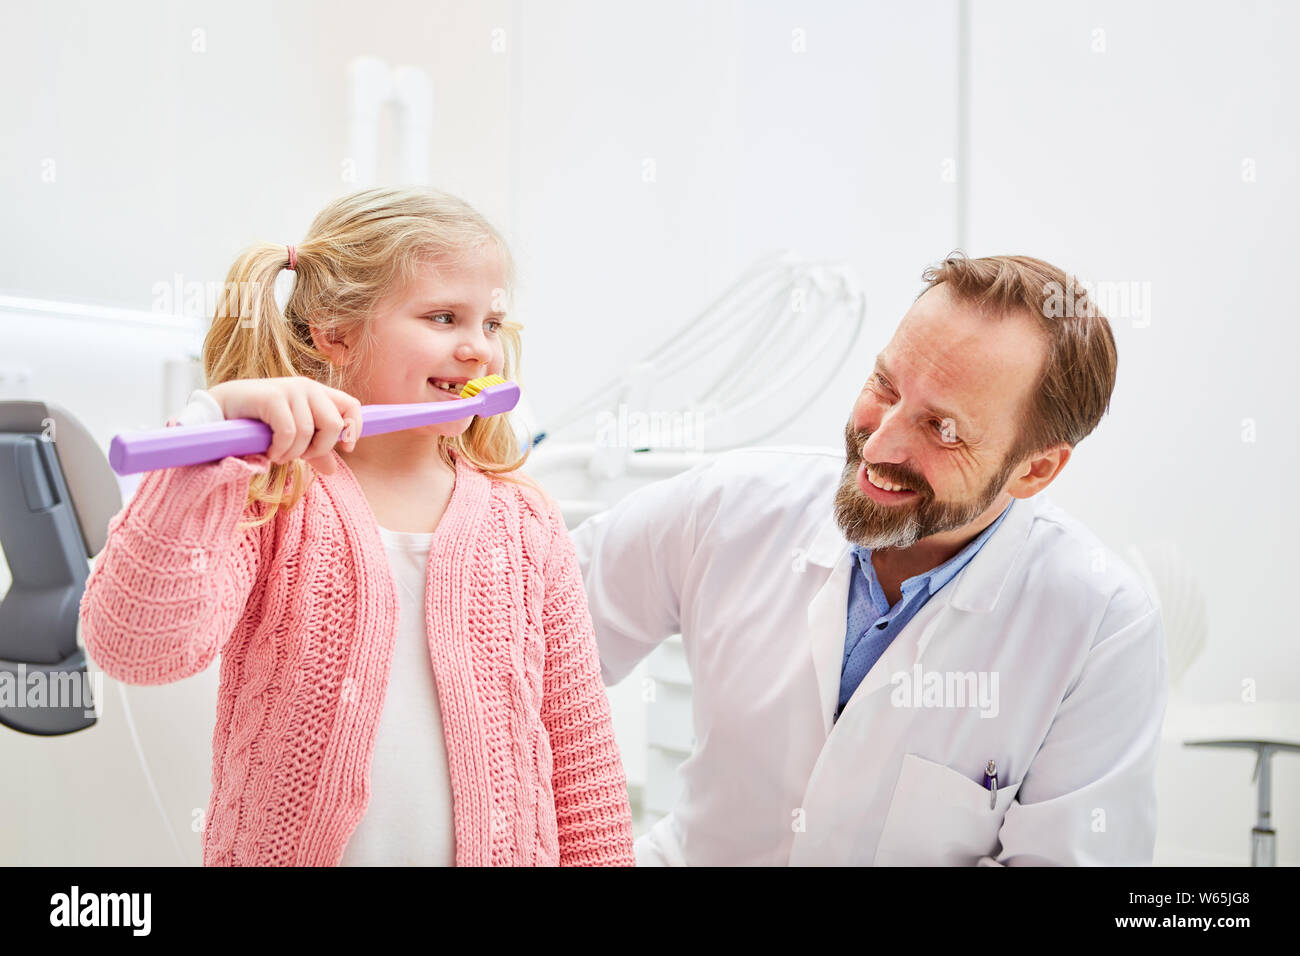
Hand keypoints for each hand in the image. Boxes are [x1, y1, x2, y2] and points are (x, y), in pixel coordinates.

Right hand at [207, 376, 361, 475]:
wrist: (219, 410)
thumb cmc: (257, 423)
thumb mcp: (292, 438)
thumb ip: (314, 450)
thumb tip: (333, 470)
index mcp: (318, 394)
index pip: (352, 406)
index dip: (354, 429)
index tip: (346, 448)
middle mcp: (308, 387)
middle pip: (335, 425)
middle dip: (319, 449)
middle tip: (298, 456)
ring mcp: (290, 389)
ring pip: (310, 433)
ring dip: (293, 453)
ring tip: (277, 454)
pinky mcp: (273, 397)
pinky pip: (290, 433)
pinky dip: (280, 449)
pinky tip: (268, 451)